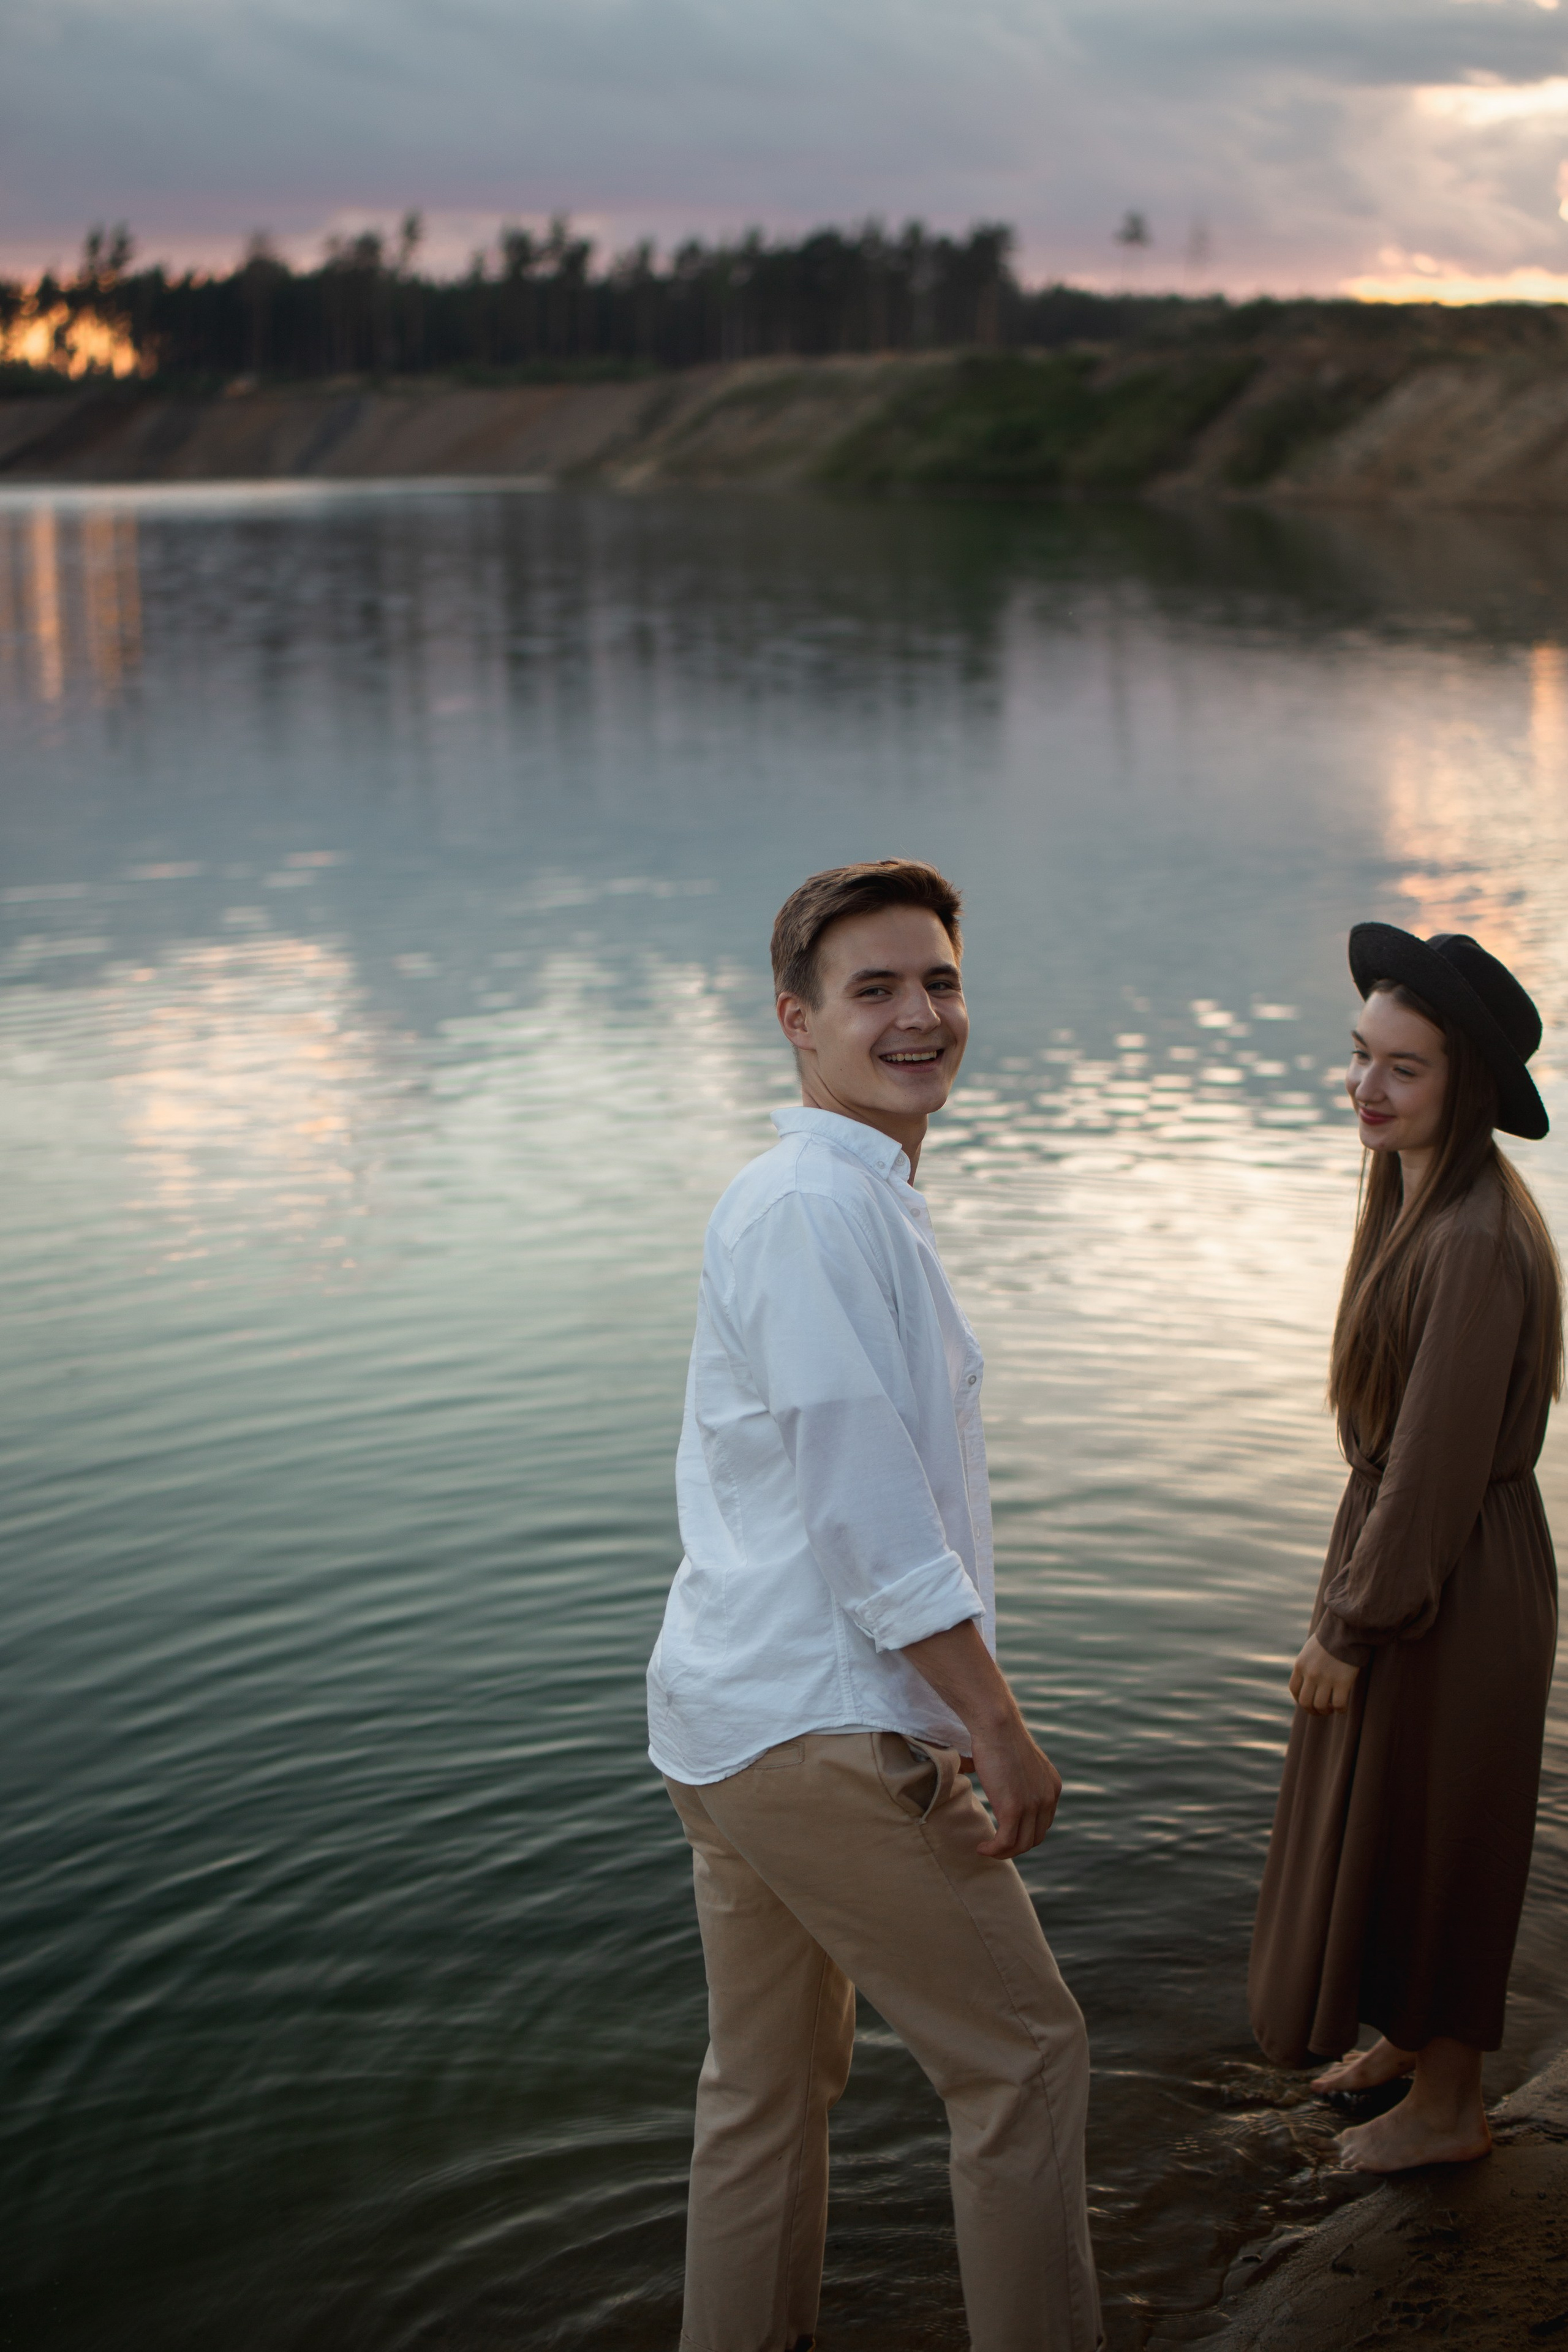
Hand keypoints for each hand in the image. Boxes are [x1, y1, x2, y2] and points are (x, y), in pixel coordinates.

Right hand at [965, 1716, 1062, 1858]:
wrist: (997, 1725)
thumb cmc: (1000, 1736)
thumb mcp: (1021, 1761)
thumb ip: (1020, 1778)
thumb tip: (1003, 1788)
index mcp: (1052, 1787)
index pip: (1043, 1823)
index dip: (1025, 1833)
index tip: (1006, 1834)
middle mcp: (1048, 1798)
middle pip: (1034, 1838)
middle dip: (1015, 1846)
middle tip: (995, 1846)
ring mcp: (1032, 1805)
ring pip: (1021, 1845)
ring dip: (1003, 1853)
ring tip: (986, 1850)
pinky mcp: (1013, 1809)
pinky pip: (1006, 1842)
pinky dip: (993, 1850)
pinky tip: (982, 1848)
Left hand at [1290, 1632, 1359, 1715]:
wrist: (1346, 1630)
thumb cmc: (1330, 1639)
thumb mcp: (1310, 1650)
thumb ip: (1307, 1666)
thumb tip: (1308, 1682)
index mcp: (1300, 1665)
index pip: (1294, 1689)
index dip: (1299, 1700)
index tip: (1308, 1703)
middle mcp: (1310, 1674)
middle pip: (1305, 1702)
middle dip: (1312, 1710)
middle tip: (1321, 1710)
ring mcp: (1326, 1679)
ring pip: (1321, 1706)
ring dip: (1326, 1711)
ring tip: (1332, 1708)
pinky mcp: (1342, 1682)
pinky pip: (1339, 1704)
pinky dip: (1340, 1710)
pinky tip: (1343, 1707)